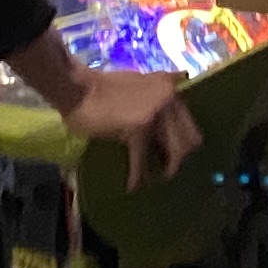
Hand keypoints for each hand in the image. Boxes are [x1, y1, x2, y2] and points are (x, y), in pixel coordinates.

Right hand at [64, 71, 200, 188]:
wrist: (77, 87)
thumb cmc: (100, 86)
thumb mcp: (138, 79)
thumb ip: (158, 89)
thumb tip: (176, 91)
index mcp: (169, 87)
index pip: (190, 121)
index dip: (184, 139)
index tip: (173, 150)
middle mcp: (168, 100)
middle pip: (191, 139)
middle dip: (180, 157)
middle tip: (166, 166)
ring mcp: (155, 117)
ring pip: (175, 152)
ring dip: (166, 168)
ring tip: (156, 178)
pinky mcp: (136, 132)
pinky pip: (141, 161)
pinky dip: (136, 176)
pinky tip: (132, 187)